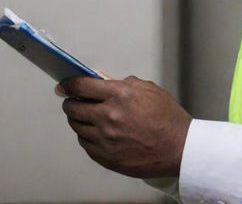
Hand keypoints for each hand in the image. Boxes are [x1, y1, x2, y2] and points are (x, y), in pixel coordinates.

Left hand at [58, 75, 190, 178]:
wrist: (178, 148)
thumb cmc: (168, 118)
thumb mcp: (150, 90)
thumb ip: (126, 84)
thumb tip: (108, 84)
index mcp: (120, 95)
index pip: (82, 86)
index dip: (69, 84)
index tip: (64, 85)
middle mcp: (108, 116)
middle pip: (73, 108)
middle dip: (71, 102)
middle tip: (74, 101)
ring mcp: (104, 139)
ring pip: (77, 126)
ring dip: (78, 119)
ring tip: (86, 117)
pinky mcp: (104, 157)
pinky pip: (85, 144)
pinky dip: (86, 136)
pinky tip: (95, 132)